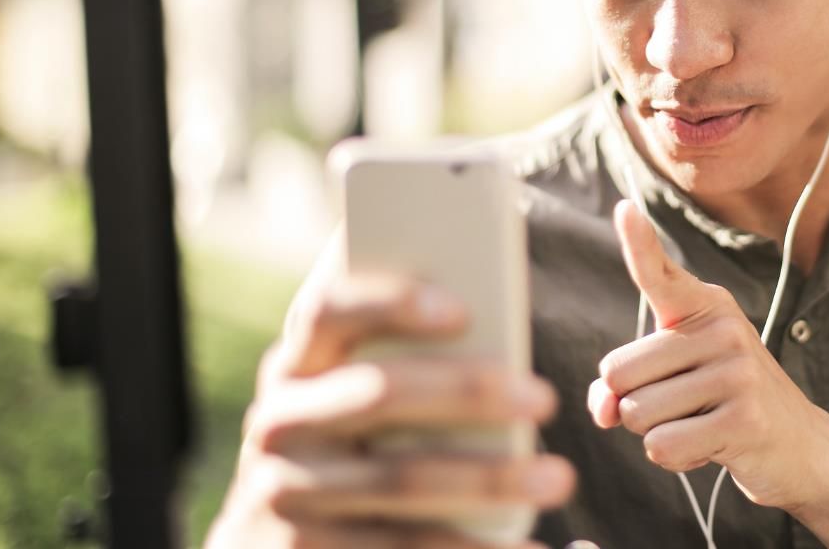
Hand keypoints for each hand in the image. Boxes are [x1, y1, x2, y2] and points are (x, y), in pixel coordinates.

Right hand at [206, 234, 575, 548]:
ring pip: (400, 479)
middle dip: (466, 392)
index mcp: (296, 364)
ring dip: (488, 479)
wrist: (270, 543)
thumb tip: (484, 316)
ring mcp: (287, 493)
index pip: (328, 313)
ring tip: (557, 477)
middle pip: (379, 395)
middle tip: (544, 397)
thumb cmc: (346, 441)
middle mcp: (280, 424)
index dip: (390, 304)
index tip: (462, 310)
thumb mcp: (346, 392)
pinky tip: (533, 546)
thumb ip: (399, 355)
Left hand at [586, 201, 828, 511]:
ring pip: (636, 414)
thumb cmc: (722, 406)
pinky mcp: (745, 418)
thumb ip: (624, 386)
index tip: (624, 207)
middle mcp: (724, 329)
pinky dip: (675, 458)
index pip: (660, 274)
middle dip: (633, 404)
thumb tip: (603, 407)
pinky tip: (710, 447)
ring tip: (702, 424)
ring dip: (656, 433)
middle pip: (618, 373)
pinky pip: (662, 446)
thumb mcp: (672, 382)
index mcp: (706, 307)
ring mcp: (738, 371)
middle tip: (685, 406)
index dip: (638, 243)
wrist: (799, 447)